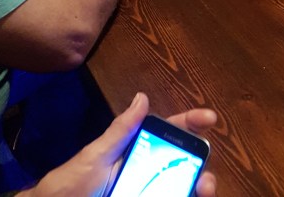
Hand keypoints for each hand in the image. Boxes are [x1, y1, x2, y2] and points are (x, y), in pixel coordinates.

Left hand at [22, 92, 216, 196]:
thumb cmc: (73, 182)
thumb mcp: (97, 154)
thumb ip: (122, 130)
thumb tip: (142, 97)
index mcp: (138, 152)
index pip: (169, 134)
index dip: (190, 124)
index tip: (210, 117)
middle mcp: (148, 174)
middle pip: (184, 166)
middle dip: (202, 168)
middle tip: (206, 176)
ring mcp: (148, 190)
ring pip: (183, 189)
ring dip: (198, 189)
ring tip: (202, 190)